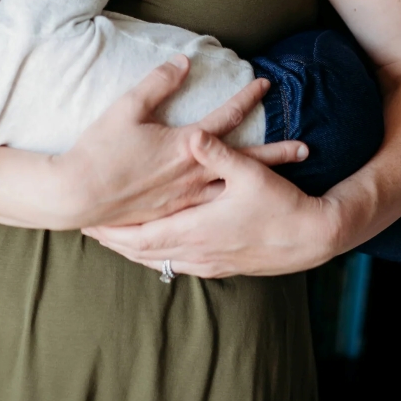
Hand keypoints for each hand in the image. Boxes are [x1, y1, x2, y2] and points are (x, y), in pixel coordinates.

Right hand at [64, 56, 309, 229]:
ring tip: (286, 183)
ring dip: (260, 183)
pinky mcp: (174, 214)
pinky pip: (212, 210)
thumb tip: (184, 60)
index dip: (246, 97)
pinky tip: (243, 209)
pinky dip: (233, 206)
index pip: (225, 117)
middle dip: (275, 154)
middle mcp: (192, 174)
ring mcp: (185, 198)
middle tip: (305, 149)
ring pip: (233, 188)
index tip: (266, 84)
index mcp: (184, 145)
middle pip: (243, 161)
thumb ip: (158, 81)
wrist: (78, 194)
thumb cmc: (100, 150)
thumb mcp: (127, 107)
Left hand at [83, 129, 339, 276]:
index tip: (88, 222)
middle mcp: (198, 252)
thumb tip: (191, 133)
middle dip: (115, 242)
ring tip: (113, 242)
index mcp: (197, 229)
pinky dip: (159, 260)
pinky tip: (157, 255)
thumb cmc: (282, 205)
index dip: (113, 230)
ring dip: (134, 253)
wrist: (312, 239)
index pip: (142, 235)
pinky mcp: (222, 267)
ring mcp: (210, 262)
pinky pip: (179, 266)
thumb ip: (216, 152)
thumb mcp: (250, 173)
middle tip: (89, 232)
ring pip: (160, 262)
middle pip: (144, 252)